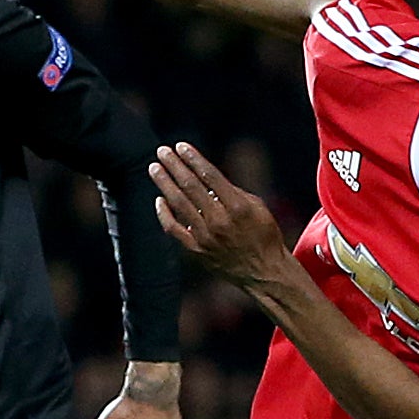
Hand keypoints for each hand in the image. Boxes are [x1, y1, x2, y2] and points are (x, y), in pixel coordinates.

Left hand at [148, 141, 292, 289]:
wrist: (264, 272)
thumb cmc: (264, 235)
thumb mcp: (258, 207)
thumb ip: (232, 190)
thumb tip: (207, 176)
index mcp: (238, 207)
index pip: (209, 175)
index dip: (193, 158)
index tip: (181, 146)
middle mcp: (219, 221)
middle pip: (190, 186)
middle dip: (174, 166)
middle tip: (162, 151)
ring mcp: (206, 237)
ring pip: (179, 204)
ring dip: (164, 183)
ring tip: (155, 168)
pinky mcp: (197, 251)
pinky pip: (174, 229)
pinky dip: (164, 214)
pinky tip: (159, 200)